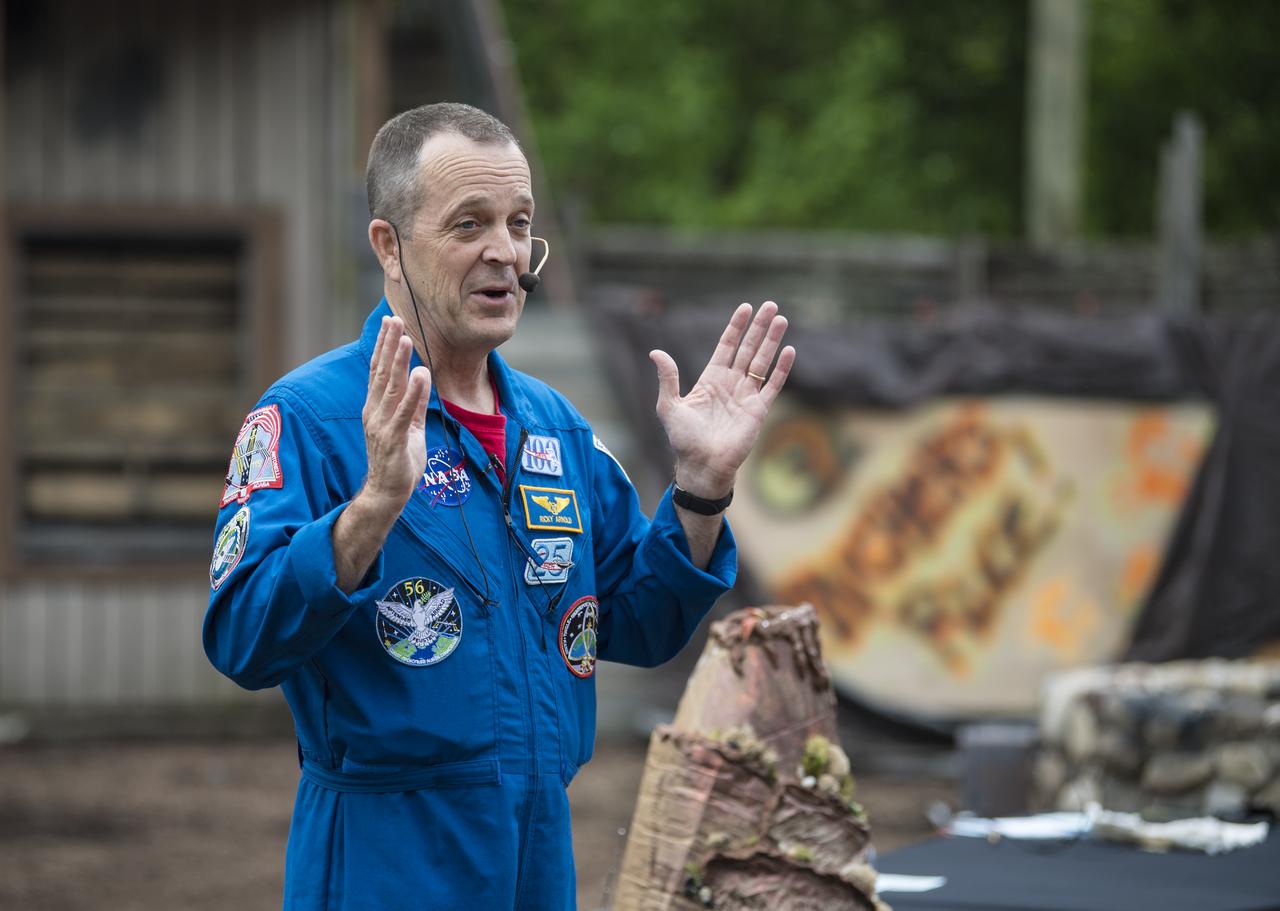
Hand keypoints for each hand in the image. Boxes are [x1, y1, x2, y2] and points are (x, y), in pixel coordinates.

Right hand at [360, 316, 431, 514]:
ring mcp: (381, 425)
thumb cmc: (399, 462)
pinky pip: (405, 411)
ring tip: (406, 339)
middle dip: (389, 345)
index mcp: (376, 408)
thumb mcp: (411, 427)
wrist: (387, 494)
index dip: (384, 346)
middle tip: (395, 320)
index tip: (390, 323)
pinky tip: (420, 374)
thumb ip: (415, 404)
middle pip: (381, 373)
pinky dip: (413, 392)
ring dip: (398, 362)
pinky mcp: (393, 439)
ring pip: (391, 388)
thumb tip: (422, 379)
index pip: (378, 371)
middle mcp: (374, 412)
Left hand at [649, 301, 794, 497]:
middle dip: (759, 327)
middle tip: (771, 305)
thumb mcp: (669, 406)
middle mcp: (731, 384)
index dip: (736, 327)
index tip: (746, 307)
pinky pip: (773, 385)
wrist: (701, 466)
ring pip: (762, 362)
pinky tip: (788, 350)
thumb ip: (667, 378)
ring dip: (772, 341)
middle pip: (749, 348)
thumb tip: (655, 352)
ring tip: (781, 319)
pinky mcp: (758, 410)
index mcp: (711, 379)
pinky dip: (781, 368)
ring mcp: (746, 396)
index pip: (727, 346)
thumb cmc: (683, 440)